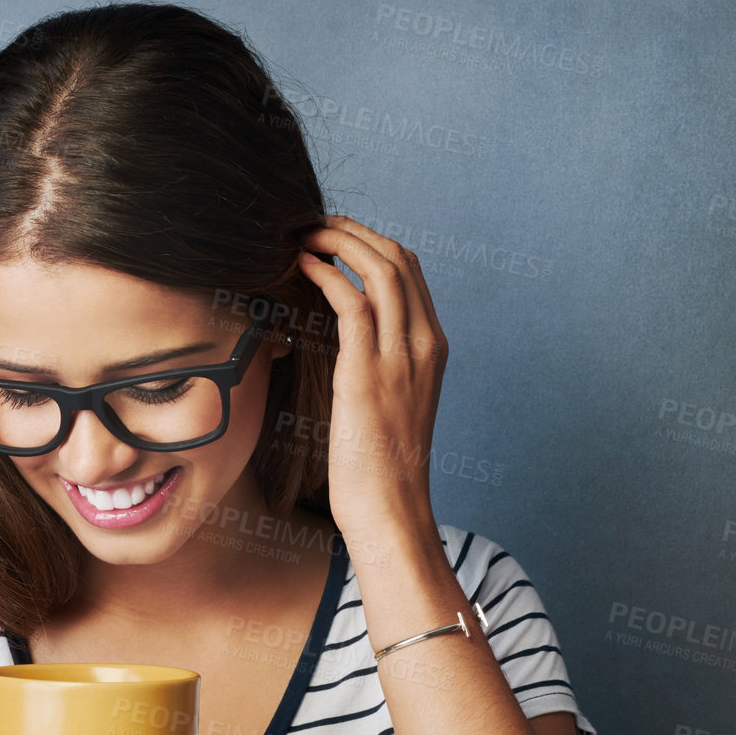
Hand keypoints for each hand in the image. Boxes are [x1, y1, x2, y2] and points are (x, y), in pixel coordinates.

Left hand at [295, 215, 447, 537]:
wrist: (389, 510)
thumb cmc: (380, 467)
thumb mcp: (390, 405)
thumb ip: (378, 366)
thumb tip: (345, 344)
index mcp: (433, 348)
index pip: (409, 271)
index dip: (370, 243)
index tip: (334, 236)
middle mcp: (424, 344)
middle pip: (398, 258)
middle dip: (353, 231)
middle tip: (312, 224)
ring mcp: (401, 357)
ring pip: (380, 269)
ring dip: (339, 241)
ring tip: (302, 236)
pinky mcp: (369, 372)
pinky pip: (352, 301)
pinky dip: (328, 274)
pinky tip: (303, 267)